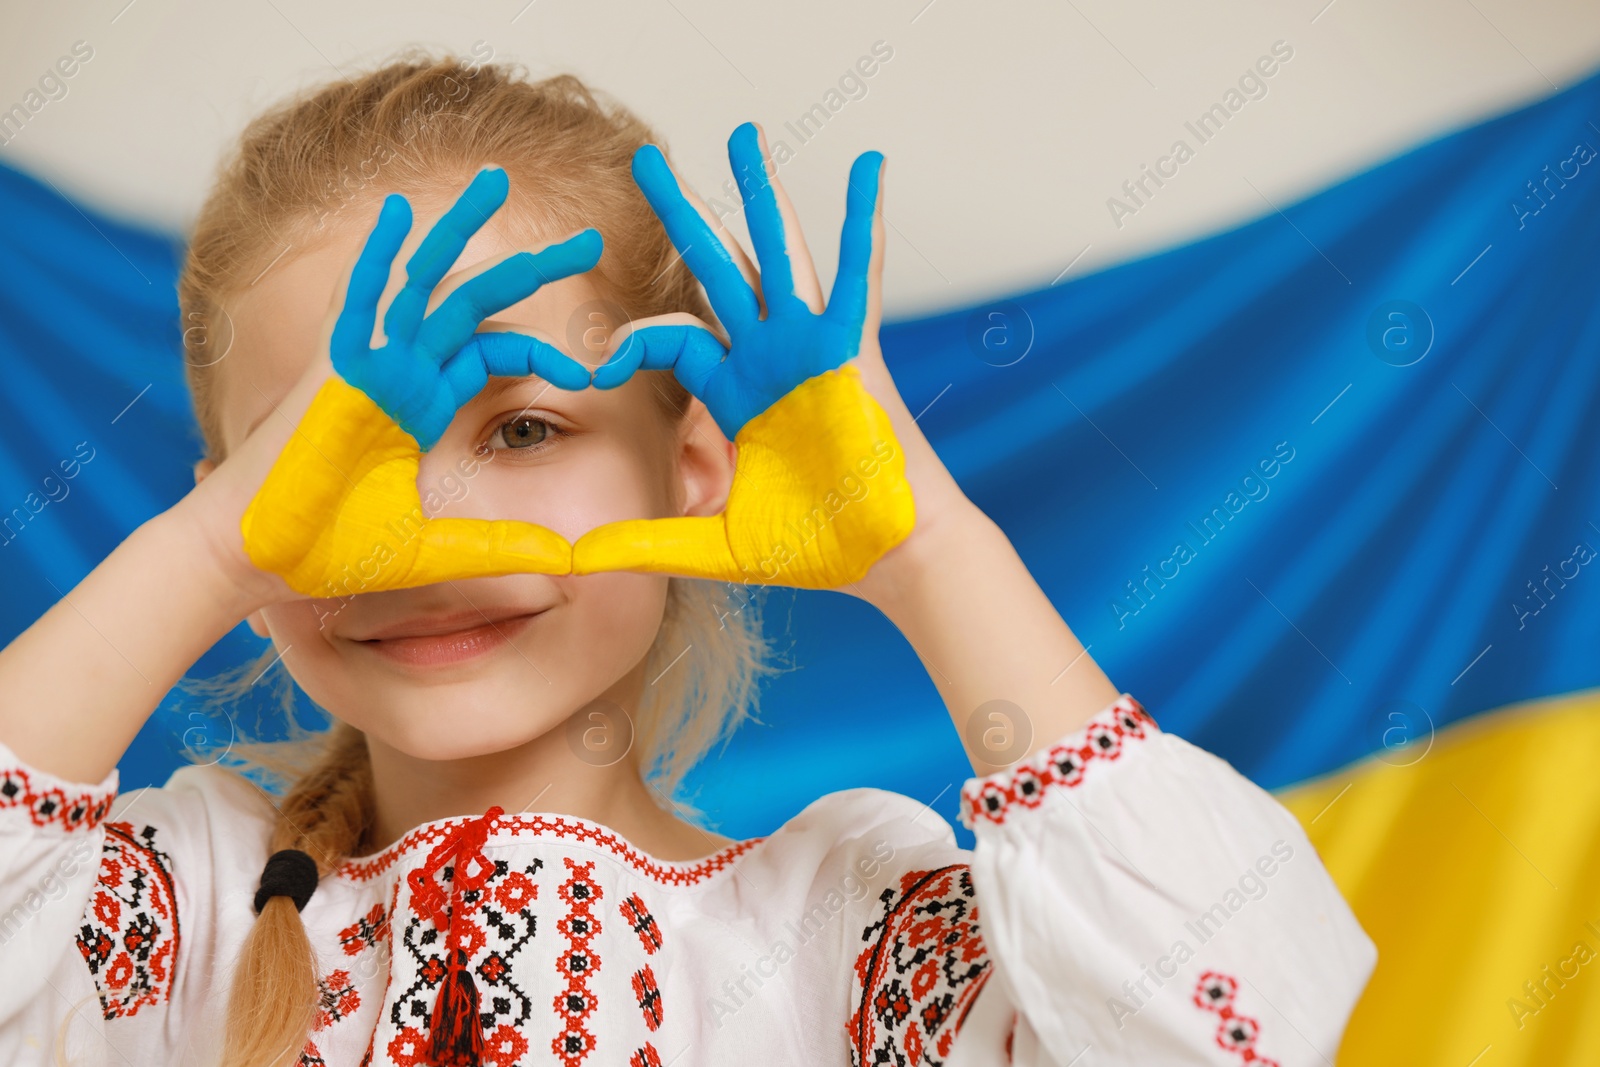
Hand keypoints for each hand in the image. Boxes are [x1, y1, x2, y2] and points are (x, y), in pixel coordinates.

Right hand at [234, 167, 602, 598]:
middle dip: (532, 268)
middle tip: (590, 240)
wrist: (256, 561)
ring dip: (461, 230)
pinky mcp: (333, 370)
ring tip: (498, 180)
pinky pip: (359, 299)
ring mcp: (367, 365)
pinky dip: (378, 254)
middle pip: (476, 302)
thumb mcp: (436, 550)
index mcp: (425, 406)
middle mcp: (401, 374)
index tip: (596, 366)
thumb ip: (501, 548)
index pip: (496, 354)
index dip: (546, 351)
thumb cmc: (329, 553)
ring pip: (426, 282)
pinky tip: (402, 211)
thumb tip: (570, 564)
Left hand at [568, 122, 918, 589]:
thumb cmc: (818, 549)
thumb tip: (576, 560)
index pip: (673, 337)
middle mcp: (769, 359)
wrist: (887, 559)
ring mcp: (812, 349)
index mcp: (735, 395)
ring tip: (744, 134)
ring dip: (760, 193)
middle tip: (649, 160)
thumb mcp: (714, 546)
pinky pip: (856, 275)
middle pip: (716, 269)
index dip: (630, 340)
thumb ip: (647, 543)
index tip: (595, 365)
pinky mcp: (854, 351)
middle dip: (683, 213)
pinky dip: (862, 220)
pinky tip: (867, 167)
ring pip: (777, 254)